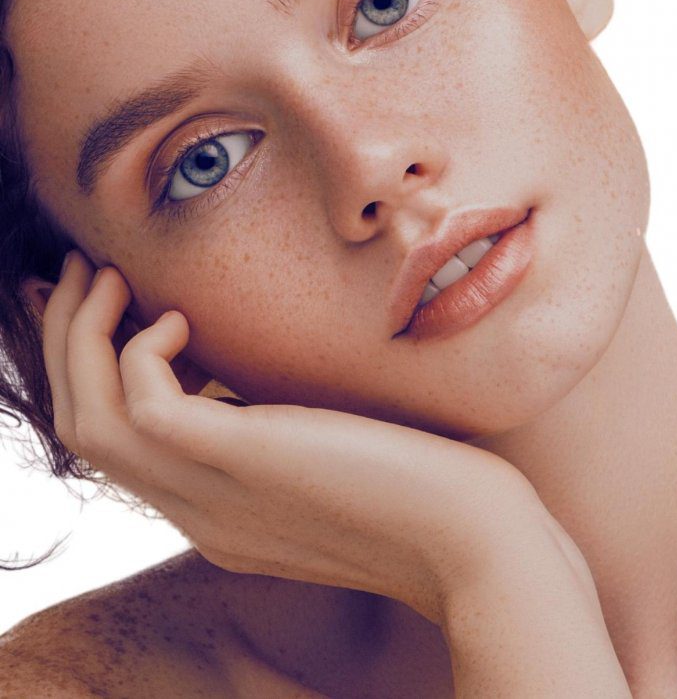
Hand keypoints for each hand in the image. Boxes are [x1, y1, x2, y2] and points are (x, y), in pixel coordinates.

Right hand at [33, 249, 562, 624]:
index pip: (120, 450)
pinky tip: (180, 318)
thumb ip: (294, 428)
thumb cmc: (432, 484)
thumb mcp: (337, 454)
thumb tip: (274, 370)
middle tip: (80, 274)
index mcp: (221, 511)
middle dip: (68, 344)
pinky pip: (142, 408)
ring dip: (82, 338)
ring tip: (104, 275)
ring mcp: (214, 497)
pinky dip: (139, 353)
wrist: (473, 537)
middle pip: (84, 431)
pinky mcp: (242, 462)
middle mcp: (201, 513)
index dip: (95, 375)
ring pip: (89, 422)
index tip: (104, 308)